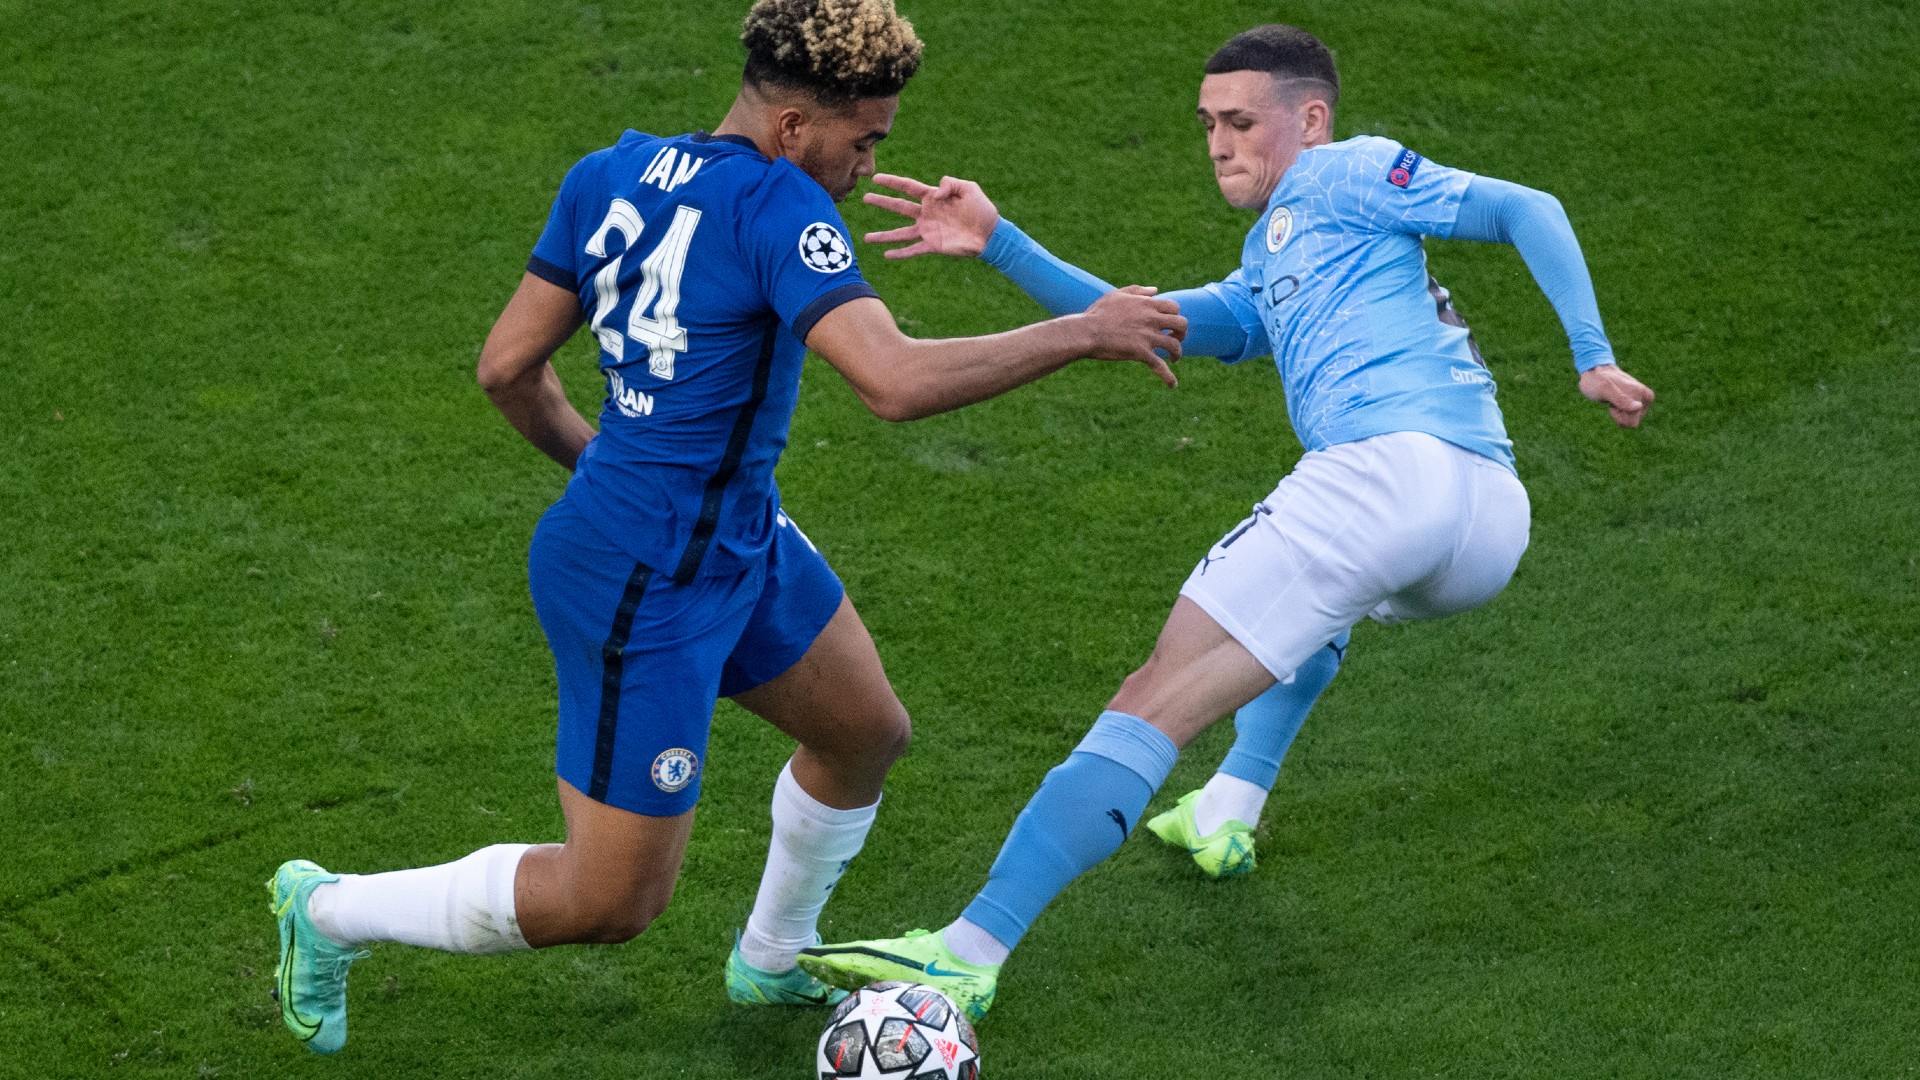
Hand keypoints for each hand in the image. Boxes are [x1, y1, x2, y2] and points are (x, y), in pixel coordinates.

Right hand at [862, 174, 1000, 258]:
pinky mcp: (933, 245)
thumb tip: (935, 191)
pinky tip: (886, 255)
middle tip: (864, 198)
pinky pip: (913, 250)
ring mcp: (928, 230)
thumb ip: (950, 184)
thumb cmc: (981, 209)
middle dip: (882, 202)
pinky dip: (900, 253)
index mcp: (933, 197)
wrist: (990, 234)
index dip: (892, 182)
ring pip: (900, 232)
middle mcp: (926, 213)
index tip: (876, 178)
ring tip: (866, 238)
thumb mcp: (969, 188)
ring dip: (884, 235)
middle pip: (899, 207)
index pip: (908, 187)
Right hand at [1077, 286, 1185, 386]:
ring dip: (1177, 353)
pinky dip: (1169, 377)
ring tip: (1173, 358)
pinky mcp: (1141, 353)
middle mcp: (1151, 319)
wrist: (1087, 332)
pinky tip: (1172, 385)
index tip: (1168, 324)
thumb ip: (1138, 290)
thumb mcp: (1117, 295)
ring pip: (1174, 345)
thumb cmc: (1098, 313)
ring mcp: (1148, 337)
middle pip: (1181, 324)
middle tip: (1175, 339)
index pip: (1174, 307)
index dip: (1174, 315)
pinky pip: (1160, 367)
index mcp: (1147, 304)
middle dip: (1181, 333)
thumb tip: (1155, 290)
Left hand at [1579, 364, 1654, 427]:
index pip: (1632, 421)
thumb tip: (1639, 406)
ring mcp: (1642, 400)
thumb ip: (1620, 399)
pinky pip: (1629, 418)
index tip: (1612, 401)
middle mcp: (1645, 396)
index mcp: (1640, 393)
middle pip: (1632, 422)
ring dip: (1619, 413)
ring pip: (1631, 421)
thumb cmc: (1597, 381)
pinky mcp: (1638, 403)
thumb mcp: (1605, 389)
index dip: (1618, 415)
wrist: (1595, 372)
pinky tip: (1614, 403)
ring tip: (1612, 399)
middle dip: (1619, 415)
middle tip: (1611, 400)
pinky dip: (1620, 413)